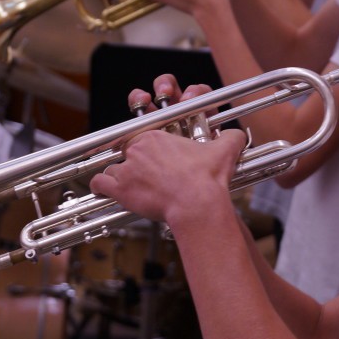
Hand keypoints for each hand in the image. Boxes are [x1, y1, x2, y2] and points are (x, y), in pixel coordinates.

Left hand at [90, 79, 244, 222]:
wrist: (197, 203)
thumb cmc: (207, 178)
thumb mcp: (224, 150)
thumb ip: (231, 138)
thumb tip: (238, 135)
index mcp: (158, 136)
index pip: (143, 136)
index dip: (147, 148)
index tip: (154, 158)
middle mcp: (140, 148)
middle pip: (128, 152)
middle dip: (136, 163)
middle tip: (148, 175)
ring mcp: (128, 168)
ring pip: (114, 167)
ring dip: (120, 176)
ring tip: (132, 186)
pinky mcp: (121, 188)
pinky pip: (100, 184)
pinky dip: (101, 188)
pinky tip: (105, 192)